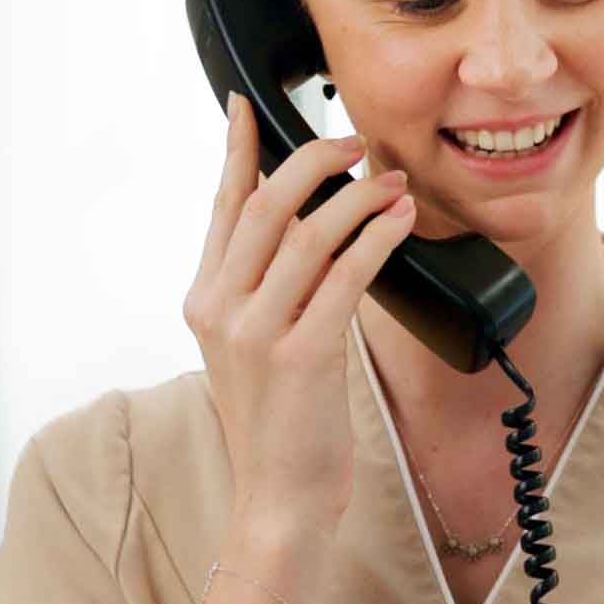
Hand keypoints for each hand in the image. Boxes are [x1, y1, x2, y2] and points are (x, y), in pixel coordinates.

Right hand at [184, 104, 418, 544]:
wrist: (279, 499)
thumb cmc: (281, 424)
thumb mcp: (256, 347)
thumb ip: (268, 289)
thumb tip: (305, 226)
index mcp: (205, 301)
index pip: (221, 206)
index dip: (237, 149)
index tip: (245, 104)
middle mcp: (220, 310)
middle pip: (263, 204)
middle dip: (312, 160)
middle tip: (355, 143)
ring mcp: (256, 333)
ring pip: (307, 234)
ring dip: (358, 198)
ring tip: (393, 184)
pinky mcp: (299, 357)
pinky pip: (344, 277)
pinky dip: (376, 239)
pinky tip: (398, 222)